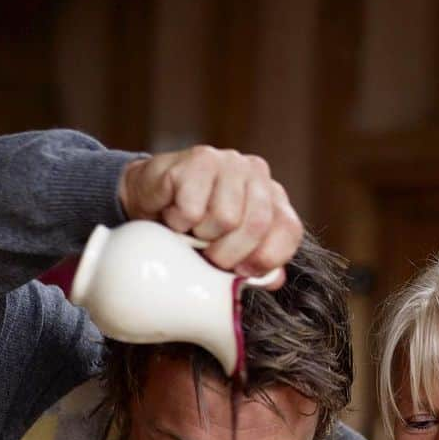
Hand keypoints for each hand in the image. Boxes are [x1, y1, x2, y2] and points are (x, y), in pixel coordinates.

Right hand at [117, 145, 303, 283]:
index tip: (240, 271)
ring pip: (225, 218)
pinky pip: (192, 209)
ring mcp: (228, 162)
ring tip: (190, 229)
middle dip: (228, 254)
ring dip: (200, 236)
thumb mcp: (229, 251)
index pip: (288, 230)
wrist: (150, 200)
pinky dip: (178, 223)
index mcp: (272, 197)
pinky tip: (174, 214)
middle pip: (257, 225)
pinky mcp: (197, 160)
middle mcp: (256, 173)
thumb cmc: (194, 230)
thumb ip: (256, 265)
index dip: (265, 259)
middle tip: (207, 256)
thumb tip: (275, 279)